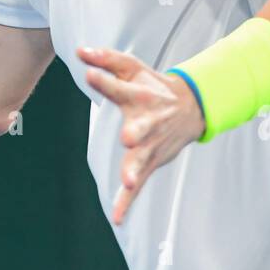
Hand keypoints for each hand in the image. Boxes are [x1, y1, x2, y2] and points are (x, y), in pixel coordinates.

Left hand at [78, 46, 205, 224]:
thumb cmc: (153, 86)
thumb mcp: (132, 67)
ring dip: (134, 170)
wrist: (190, 107)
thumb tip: (79, 51)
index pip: (119, 87)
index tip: (90, 73)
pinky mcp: (150, 163)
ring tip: (127, 180)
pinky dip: (127, 201)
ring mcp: (150, 145)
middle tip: (128, 137)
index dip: (104, 80)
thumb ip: (105, 59)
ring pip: (141, 159)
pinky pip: (138, 185)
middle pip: (141, 128)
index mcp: (139, 96)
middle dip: (136, 133)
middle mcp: (147, 122)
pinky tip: (117, 218)